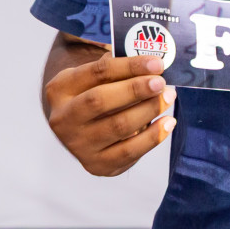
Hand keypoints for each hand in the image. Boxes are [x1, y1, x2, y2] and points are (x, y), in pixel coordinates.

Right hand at [44, 52, 176, 176]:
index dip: (129, 66)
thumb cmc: (92, 94)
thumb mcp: (93, 77)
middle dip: (135, 90)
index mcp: (60, 89)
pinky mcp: (96, 165)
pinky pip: (129, 152)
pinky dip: (153, 137)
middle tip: (161, 82)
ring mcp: (78, 145)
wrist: (79, 130)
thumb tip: (152, 64)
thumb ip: (117, 68)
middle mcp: (63, 119)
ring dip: (149, 110)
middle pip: (100, 101)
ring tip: (168, 97)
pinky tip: (168, 122)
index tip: (156, 63)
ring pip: (118, 126)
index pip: (97, 72)